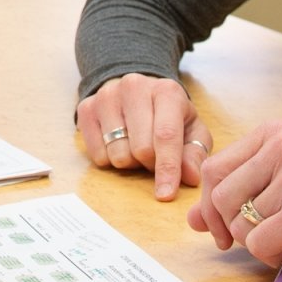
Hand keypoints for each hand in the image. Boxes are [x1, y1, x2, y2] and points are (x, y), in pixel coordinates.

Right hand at [76, 73, 210, 199]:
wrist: (138, 91)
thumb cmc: (168, 115)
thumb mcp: (191, 130)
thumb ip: (194, 154)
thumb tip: (190, 176)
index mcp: (166, 91)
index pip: (166, 135)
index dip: (167, 168)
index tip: (166, 195)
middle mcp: (134, 87)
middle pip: (141, 148)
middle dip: (150, 164)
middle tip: (153, 156)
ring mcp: (107, 96)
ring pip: (117, 154)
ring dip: (130, 162)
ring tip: (135, 146)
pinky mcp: (86, 108)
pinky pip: (97, 154)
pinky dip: (110, 159)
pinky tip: (117, 142)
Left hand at [185, 118, 281, 277]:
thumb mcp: (277, 189)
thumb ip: (234, 196)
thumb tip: (192, 218)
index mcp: (274, 133)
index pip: (213, 168)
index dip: (210, 205)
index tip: (222, 227)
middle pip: (220, 195)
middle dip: (229, 227)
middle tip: (256, 239)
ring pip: (238, 223)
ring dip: (259, 243)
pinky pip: (258, 243)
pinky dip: (272, 255)